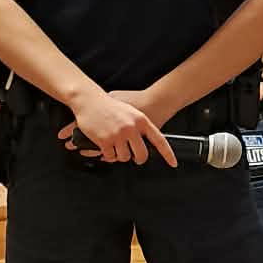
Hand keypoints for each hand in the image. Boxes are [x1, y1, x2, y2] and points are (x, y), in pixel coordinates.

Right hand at [59, 87, 176, 165]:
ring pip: (124, 157)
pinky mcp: (105, 140)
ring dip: (119, 155)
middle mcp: (131, 128)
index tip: (173, 164)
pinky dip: (107, 155)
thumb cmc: (108, 104)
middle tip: (133, 157)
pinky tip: (105, 146)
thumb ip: (138, 125)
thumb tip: (143, 140)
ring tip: (115, 145)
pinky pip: (110, 156)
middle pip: (141, 155)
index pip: (159, 140)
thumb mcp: (130, 111)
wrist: (89, 98)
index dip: (168, 154)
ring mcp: (118, 134)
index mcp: (141, 120)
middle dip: (137, 159)